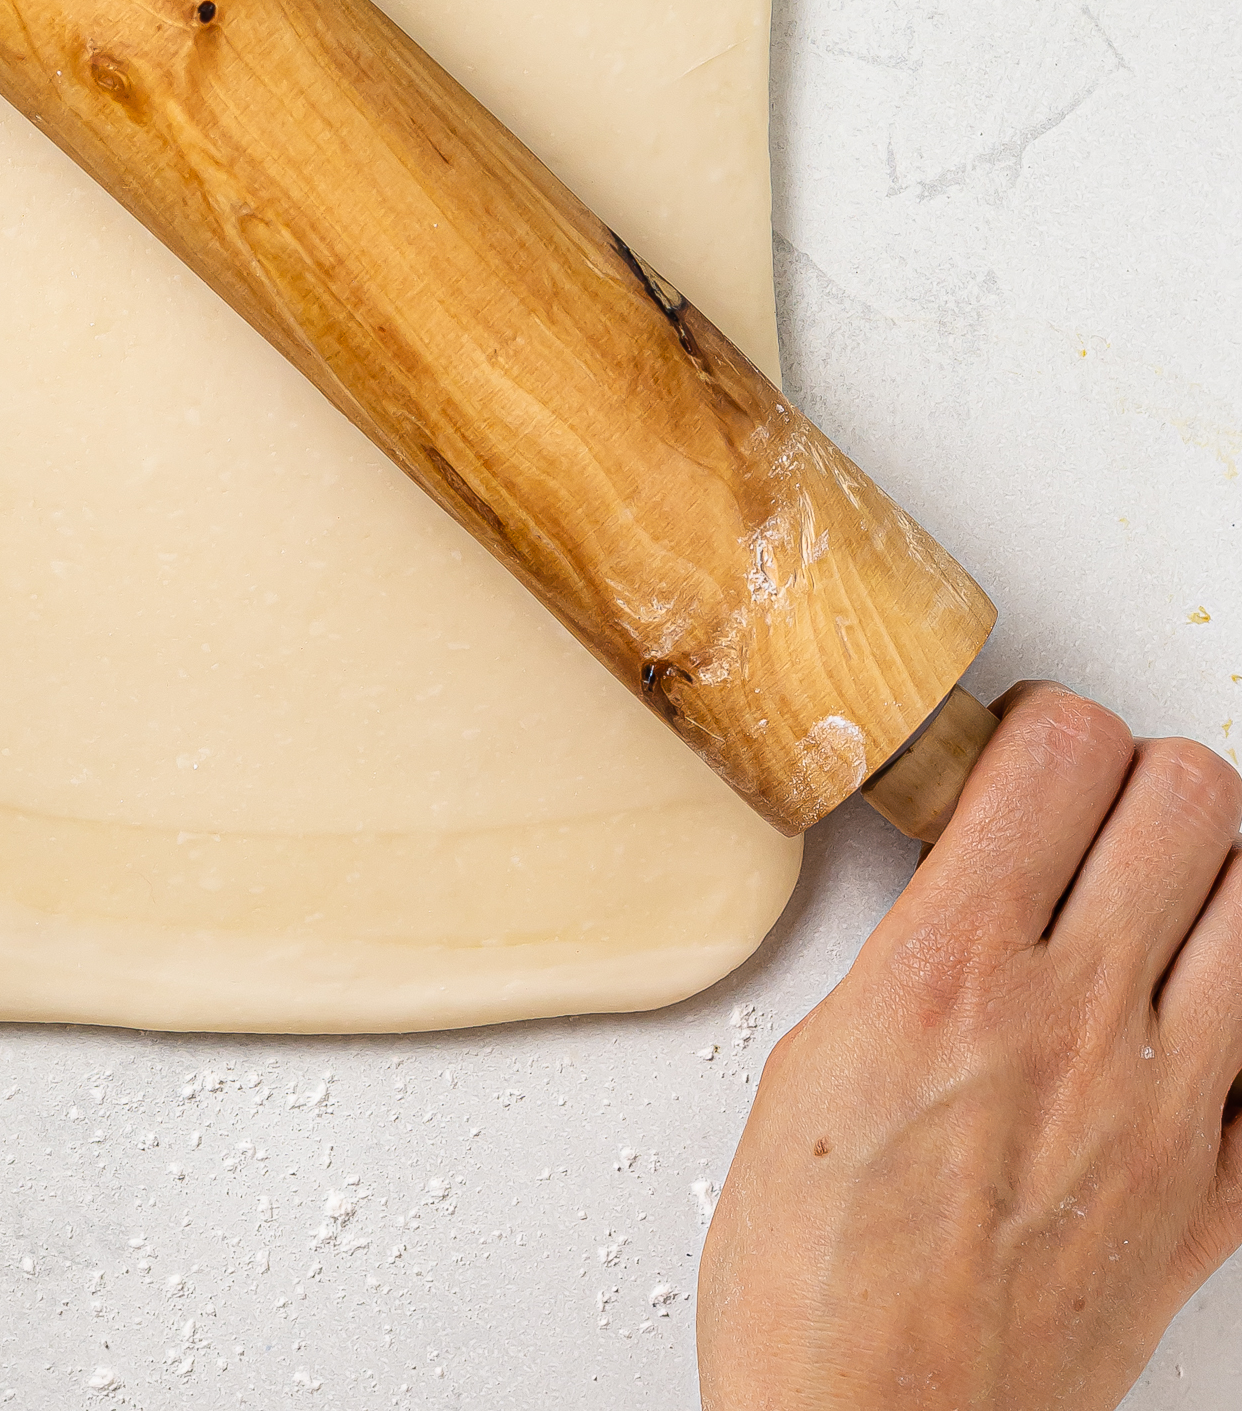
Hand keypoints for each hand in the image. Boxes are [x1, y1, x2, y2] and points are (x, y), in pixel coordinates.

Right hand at [698, 683, 1241, 1409]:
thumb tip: (964, 884)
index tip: (1026, 753)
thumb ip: (911, 954)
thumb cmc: (812, 1286)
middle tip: (1101, 814)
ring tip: (1163, 905)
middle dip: (1147, 777)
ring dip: (1219, 880)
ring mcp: (1165, 1111)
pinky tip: (1201, 1031)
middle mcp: (1075, 1021)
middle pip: (1190, 797)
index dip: (1049, 726)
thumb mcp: (811, 1065)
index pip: (1062, 752)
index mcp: (951, 973)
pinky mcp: (1213, 1201)